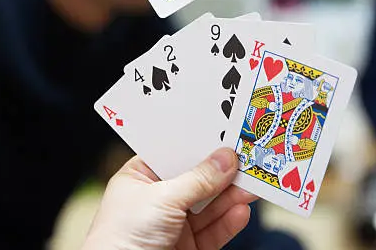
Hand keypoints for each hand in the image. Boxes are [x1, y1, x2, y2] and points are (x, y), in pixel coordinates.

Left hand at [82, 148, 256, 249]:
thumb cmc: (122, 235)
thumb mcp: (162, 198)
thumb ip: (198, 180)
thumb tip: (226, 158)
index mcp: (140, 178)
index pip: (175, 155)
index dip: (200, 146)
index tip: (226, 137)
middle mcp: (156, 199)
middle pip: (196, 180)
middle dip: (222, 172)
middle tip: (249, 159)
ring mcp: (172, 224)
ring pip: (209, 206)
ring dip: (231, 196)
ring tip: (253, 185)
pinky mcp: (187, 247)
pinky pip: (213, 231)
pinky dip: (228, 221)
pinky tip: (241, 211)